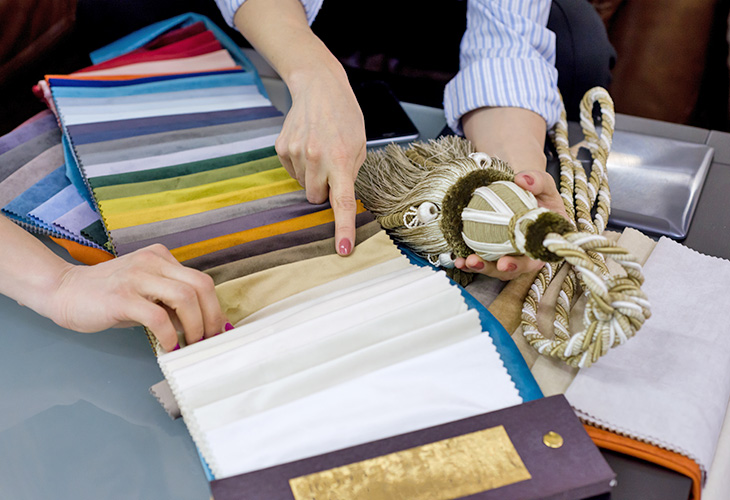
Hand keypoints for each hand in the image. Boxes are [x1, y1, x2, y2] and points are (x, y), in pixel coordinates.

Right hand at [48, 244, 227, 350]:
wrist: (63, 291)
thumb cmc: (107, 296)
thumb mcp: (146, 293)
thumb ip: (171, 303)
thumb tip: (201, 325)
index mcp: (161, 258)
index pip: (201, 281)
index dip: (214, 308)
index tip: (217, 330)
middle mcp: (152, 262)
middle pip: (201, 286)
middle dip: (211, 317)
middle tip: (208, 340)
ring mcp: (137, 277)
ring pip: (185, 298)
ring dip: (194, 326)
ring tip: (189, 344)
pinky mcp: (122, 297)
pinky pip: (158, 317)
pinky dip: (169, 335)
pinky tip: (168, 347)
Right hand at [275, 70, 365, 255]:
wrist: (319, 87)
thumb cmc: (344, 117)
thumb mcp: (359, 145)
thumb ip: (350, 175)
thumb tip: (339, 202)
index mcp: (342, 160)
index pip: (342, 202)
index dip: (342, 228)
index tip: (342, 249)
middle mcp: (316, 158)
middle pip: (315, 198)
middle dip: (323, 189)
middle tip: (331, 166)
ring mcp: (296, 153)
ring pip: (303, 185)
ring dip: (312, 174)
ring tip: (319, 149)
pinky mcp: (281, 148)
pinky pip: (291, 171)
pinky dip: (299, 164)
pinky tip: (306, 144)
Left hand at [454, 170, 567, 280]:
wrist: (523, 192)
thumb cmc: (538, 191)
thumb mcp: (543, 183)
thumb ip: (538, 180)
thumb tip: (522, 180)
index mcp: (545, 241)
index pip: (535, 257)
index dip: (521, 264)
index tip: (505, 263)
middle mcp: (530, 253)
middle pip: (514, 268)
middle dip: (496, 269)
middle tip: (478, 262)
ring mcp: (512, 254)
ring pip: (498, 268)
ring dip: (481, 267)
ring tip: (466, 262)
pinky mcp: (496, 252)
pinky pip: (484, 260)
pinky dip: (470, 263)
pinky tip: (459, 260)